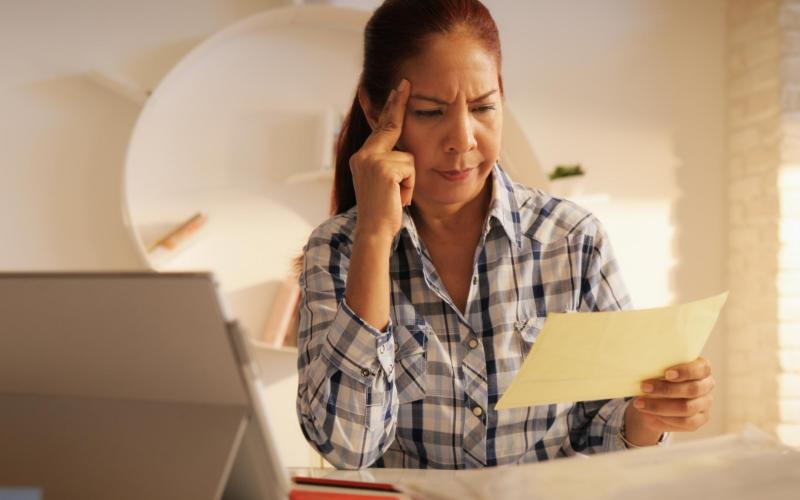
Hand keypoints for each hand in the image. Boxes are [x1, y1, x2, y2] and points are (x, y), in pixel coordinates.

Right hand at [349, 79, 414, 240]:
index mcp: (362, 157)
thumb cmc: (383, 212)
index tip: (396, 89)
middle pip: (389, 126)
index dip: (388, 108)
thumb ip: (388, 164)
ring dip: (409, 179)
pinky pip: (411, 168)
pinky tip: (399, 198)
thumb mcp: (384, 184)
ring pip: (408, 156)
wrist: (374, 231)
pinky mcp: (383, 168)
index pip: (379, 128)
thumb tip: (404, 151)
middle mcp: (363, 155)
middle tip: (405, 82)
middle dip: (396, 104)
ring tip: (398, 196)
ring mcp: (371, 160)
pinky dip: (410, 186)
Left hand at [624, 357, 714, 443]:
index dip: (685, 371)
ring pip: (686, 408)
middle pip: (692, 390)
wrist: (657, 397)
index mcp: (702, 368)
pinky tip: (650, 414)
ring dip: (660, 406)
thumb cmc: (660, 376)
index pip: (701, 368)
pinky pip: (684, 422)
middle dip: (666, 389)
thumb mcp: (659, 369)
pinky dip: (665, 418)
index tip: (666, 373)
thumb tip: (642, 369)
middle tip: (644, 387)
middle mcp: (707, 385)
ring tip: (640, 403)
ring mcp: (705, 404)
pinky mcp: (699, 419)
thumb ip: (658, 368)